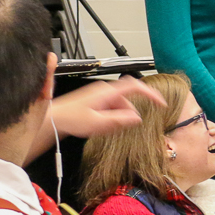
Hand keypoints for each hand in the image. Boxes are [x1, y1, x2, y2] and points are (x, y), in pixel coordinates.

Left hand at [50, 76, 165, 137]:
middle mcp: (104, 90)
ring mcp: (100, 94)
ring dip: (118, 116)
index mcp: (107, 92)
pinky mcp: (96, 100)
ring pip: (119, 104)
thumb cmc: (71, 119)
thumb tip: (137, 118)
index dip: (151, 93)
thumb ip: (119, 120)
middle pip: (127, 99)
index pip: (136, 86)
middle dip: (129, 113)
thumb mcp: (98, 124)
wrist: (53, 118)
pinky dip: (112, 116)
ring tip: (105, 128)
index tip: (161, 102)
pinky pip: (111, 106)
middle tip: (123, 127)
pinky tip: (101, 125)